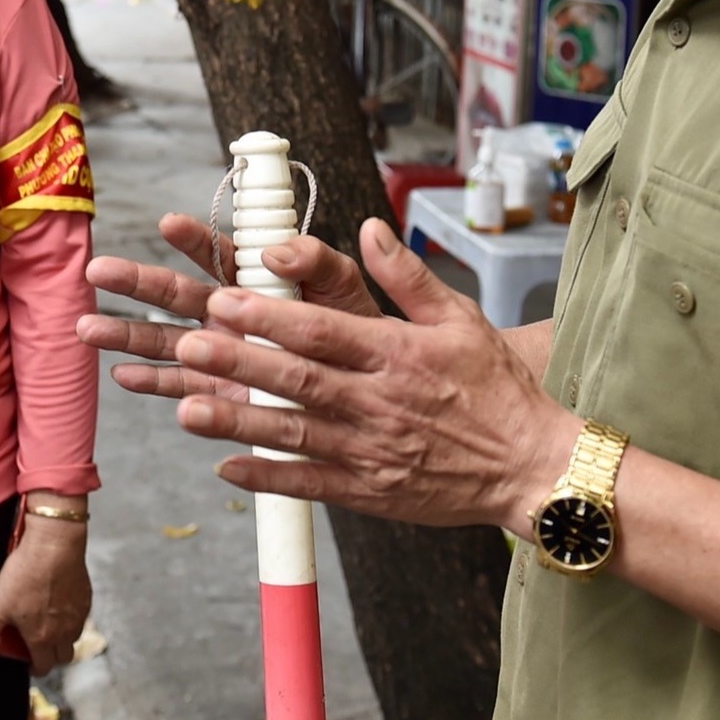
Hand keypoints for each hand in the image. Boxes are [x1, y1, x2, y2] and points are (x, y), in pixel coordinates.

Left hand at [0, 505, 91, 675]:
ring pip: (74, 638)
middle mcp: (65, 632)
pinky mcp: (86, 598)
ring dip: (63, 637)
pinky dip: (72, 617)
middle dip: (51, 656)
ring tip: (48, 623)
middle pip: (63, 657)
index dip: (35, 668)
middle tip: (38, 644)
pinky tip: (60, 602)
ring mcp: (78, 615)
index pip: (44, 668)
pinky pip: (81, 617)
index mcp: (42, 638)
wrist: (54, 545)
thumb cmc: (26, 573)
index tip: (29, 662)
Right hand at [78, 213, 380, 402]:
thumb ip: (320, 263)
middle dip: (136, 283)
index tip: (170, 224)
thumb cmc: (361, 335)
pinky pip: (183, 387)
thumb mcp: (347, 291)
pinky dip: (152, 383)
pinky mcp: (224, 395)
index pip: (221, 255)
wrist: (377, 394)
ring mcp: (223, 355)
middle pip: (177, 295)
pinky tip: (121, 375)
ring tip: (85, 328)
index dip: (196, 239)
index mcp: (259, 283)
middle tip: (96, 269)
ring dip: (126, 335)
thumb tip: (279, 249)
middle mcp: (232, 316)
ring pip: (166, 341)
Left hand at [170, 220, 578, 533]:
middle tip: (188, 345)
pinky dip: (268, 478)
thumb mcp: (461, 319)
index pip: (323, 330)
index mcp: (397, 354)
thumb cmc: (496, 389)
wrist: (534, 468)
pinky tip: (225, 468)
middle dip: (240, 362)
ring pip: (295, 434)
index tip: (225, 298)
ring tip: (186, 408)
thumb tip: (369, 228)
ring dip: (239, 423)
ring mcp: (372, 450)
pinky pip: (311, 484)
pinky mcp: (371, 491)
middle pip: (299, 379)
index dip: (271, 316)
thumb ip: (408, 275)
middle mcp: (379, 402)